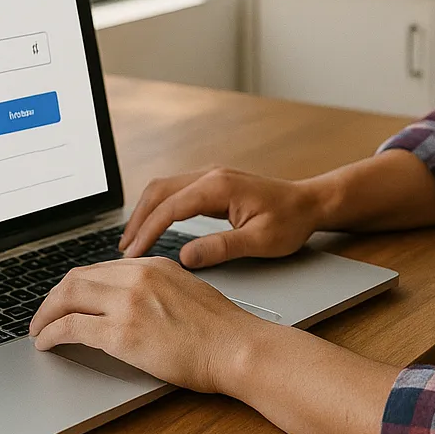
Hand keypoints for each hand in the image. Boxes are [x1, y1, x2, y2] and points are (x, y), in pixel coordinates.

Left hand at [29, 257, 269, 392]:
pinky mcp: (122, 333)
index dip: (77, 285)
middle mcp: (137, 277)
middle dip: (54, 297)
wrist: (237, 347)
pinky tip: (47, 343)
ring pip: (67, 297)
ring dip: (46, 314)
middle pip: (77, 278)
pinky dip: (51, 334)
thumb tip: (134, 303)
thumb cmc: (222, 330)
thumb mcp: (187, 291)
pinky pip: (71, 327)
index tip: (68, 299)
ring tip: (39, 330)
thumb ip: (157, 290)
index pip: (101, 268)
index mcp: (153, 265)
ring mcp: (128, 303)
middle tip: (44, 314)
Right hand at [119, 167, 324, 267]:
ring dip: (145, 212)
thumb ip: (221, 248)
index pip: (171, 207)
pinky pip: (176, 191)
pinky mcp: (213, 183)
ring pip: (164, 188)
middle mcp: (210, 175)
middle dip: (138, 220)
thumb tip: (184, 258)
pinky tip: (153, 226)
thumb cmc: (290, 222)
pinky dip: (158, 208)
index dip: (148, 231)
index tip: (132, 254)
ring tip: (132, 241)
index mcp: (219, 186)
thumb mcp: (260, 242)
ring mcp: (210, 176)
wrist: (310, 203)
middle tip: (124, 250)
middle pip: (159, 191)